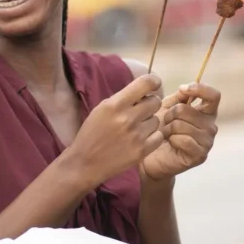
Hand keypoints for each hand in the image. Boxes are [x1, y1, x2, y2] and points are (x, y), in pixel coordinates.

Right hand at [65, 74, 164, 189]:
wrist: (85, 162)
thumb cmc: (92, 133)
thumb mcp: (101, 109)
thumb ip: (122, 99)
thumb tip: (144, 90)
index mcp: (115, 104)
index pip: (145, 83)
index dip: (154, 81)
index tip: (154, 84)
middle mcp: (128, 118)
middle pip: (155, 101)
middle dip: (150, 104)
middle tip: (141, 111)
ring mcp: (136, 135)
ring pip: (157, 120)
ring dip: (149, 122)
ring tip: (135, 128)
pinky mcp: (142, 151)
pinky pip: (158, 136)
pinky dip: (151, 137)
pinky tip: (140, 139)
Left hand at [141, 83, 219, 181]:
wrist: (151, 156)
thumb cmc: (160, 130)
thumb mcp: (167, 108)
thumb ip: (178, 97)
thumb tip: (185, 88)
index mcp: (205, 113)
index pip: (213, 96)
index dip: (199, 89)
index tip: (182, 89)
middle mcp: (210, 126)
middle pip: (188, 109)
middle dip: (170, 114)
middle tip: (165, 123)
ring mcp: (207, 142)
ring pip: (182, 124)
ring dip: (168, 128)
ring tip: (166, 134)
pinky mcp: (200, 155)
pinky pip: (184, 139)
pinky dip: (171, 139)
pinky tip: (169, 143)